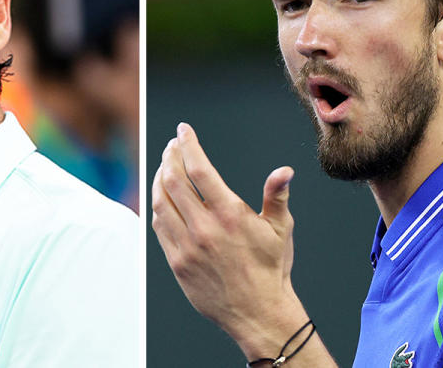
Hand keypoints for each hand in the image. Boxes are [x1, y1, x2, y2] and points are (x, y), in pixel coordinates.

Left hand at [151, 122, 307, 354]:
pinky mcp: (177, 263)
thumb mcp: (281, 229)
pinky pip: (159, 227)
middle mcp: (205, 228)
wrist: (258, 312)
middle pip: (174, 180)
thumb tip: (284, 170)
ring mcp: (188, 246)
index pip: (199, 169)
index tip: (183, 131)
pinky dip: (158, 205)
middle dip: (170, 156)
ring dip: (159, 178)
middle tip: (172, 145)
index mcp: (230, 215)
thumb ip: (277, 195)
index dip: (188, 145)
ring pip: (161, 202)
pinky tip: (162, 195)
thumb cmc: (271, 269)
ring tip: (165, 166)